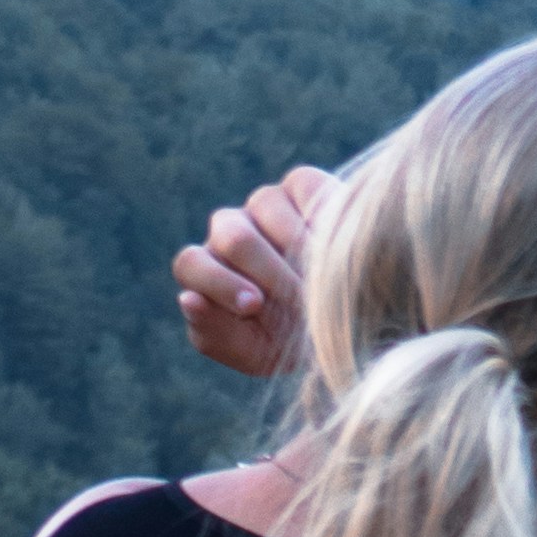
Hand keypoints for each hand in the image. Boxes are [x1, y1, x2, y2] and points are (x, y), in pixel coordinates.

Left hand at [172, 167, 327, 381]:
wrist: (350, 319)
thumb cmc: (293, 340)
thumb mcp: (256, 353)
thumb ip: (215, 333)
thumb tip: (187, 299)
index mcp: (210, 267)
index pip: (191, 263)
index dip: (221, 284)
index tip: (256, 306)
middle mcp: (230, 229)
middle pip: (233, 237)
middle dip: (273, 275)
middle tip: (305, 300)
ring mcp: (264, 202)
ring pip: (265, 206)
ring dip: (302, 250)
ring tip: (329, 279)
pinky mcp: (300, 182)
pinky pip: (304, 191)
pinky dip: (324, 221)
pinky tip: (341, 247)